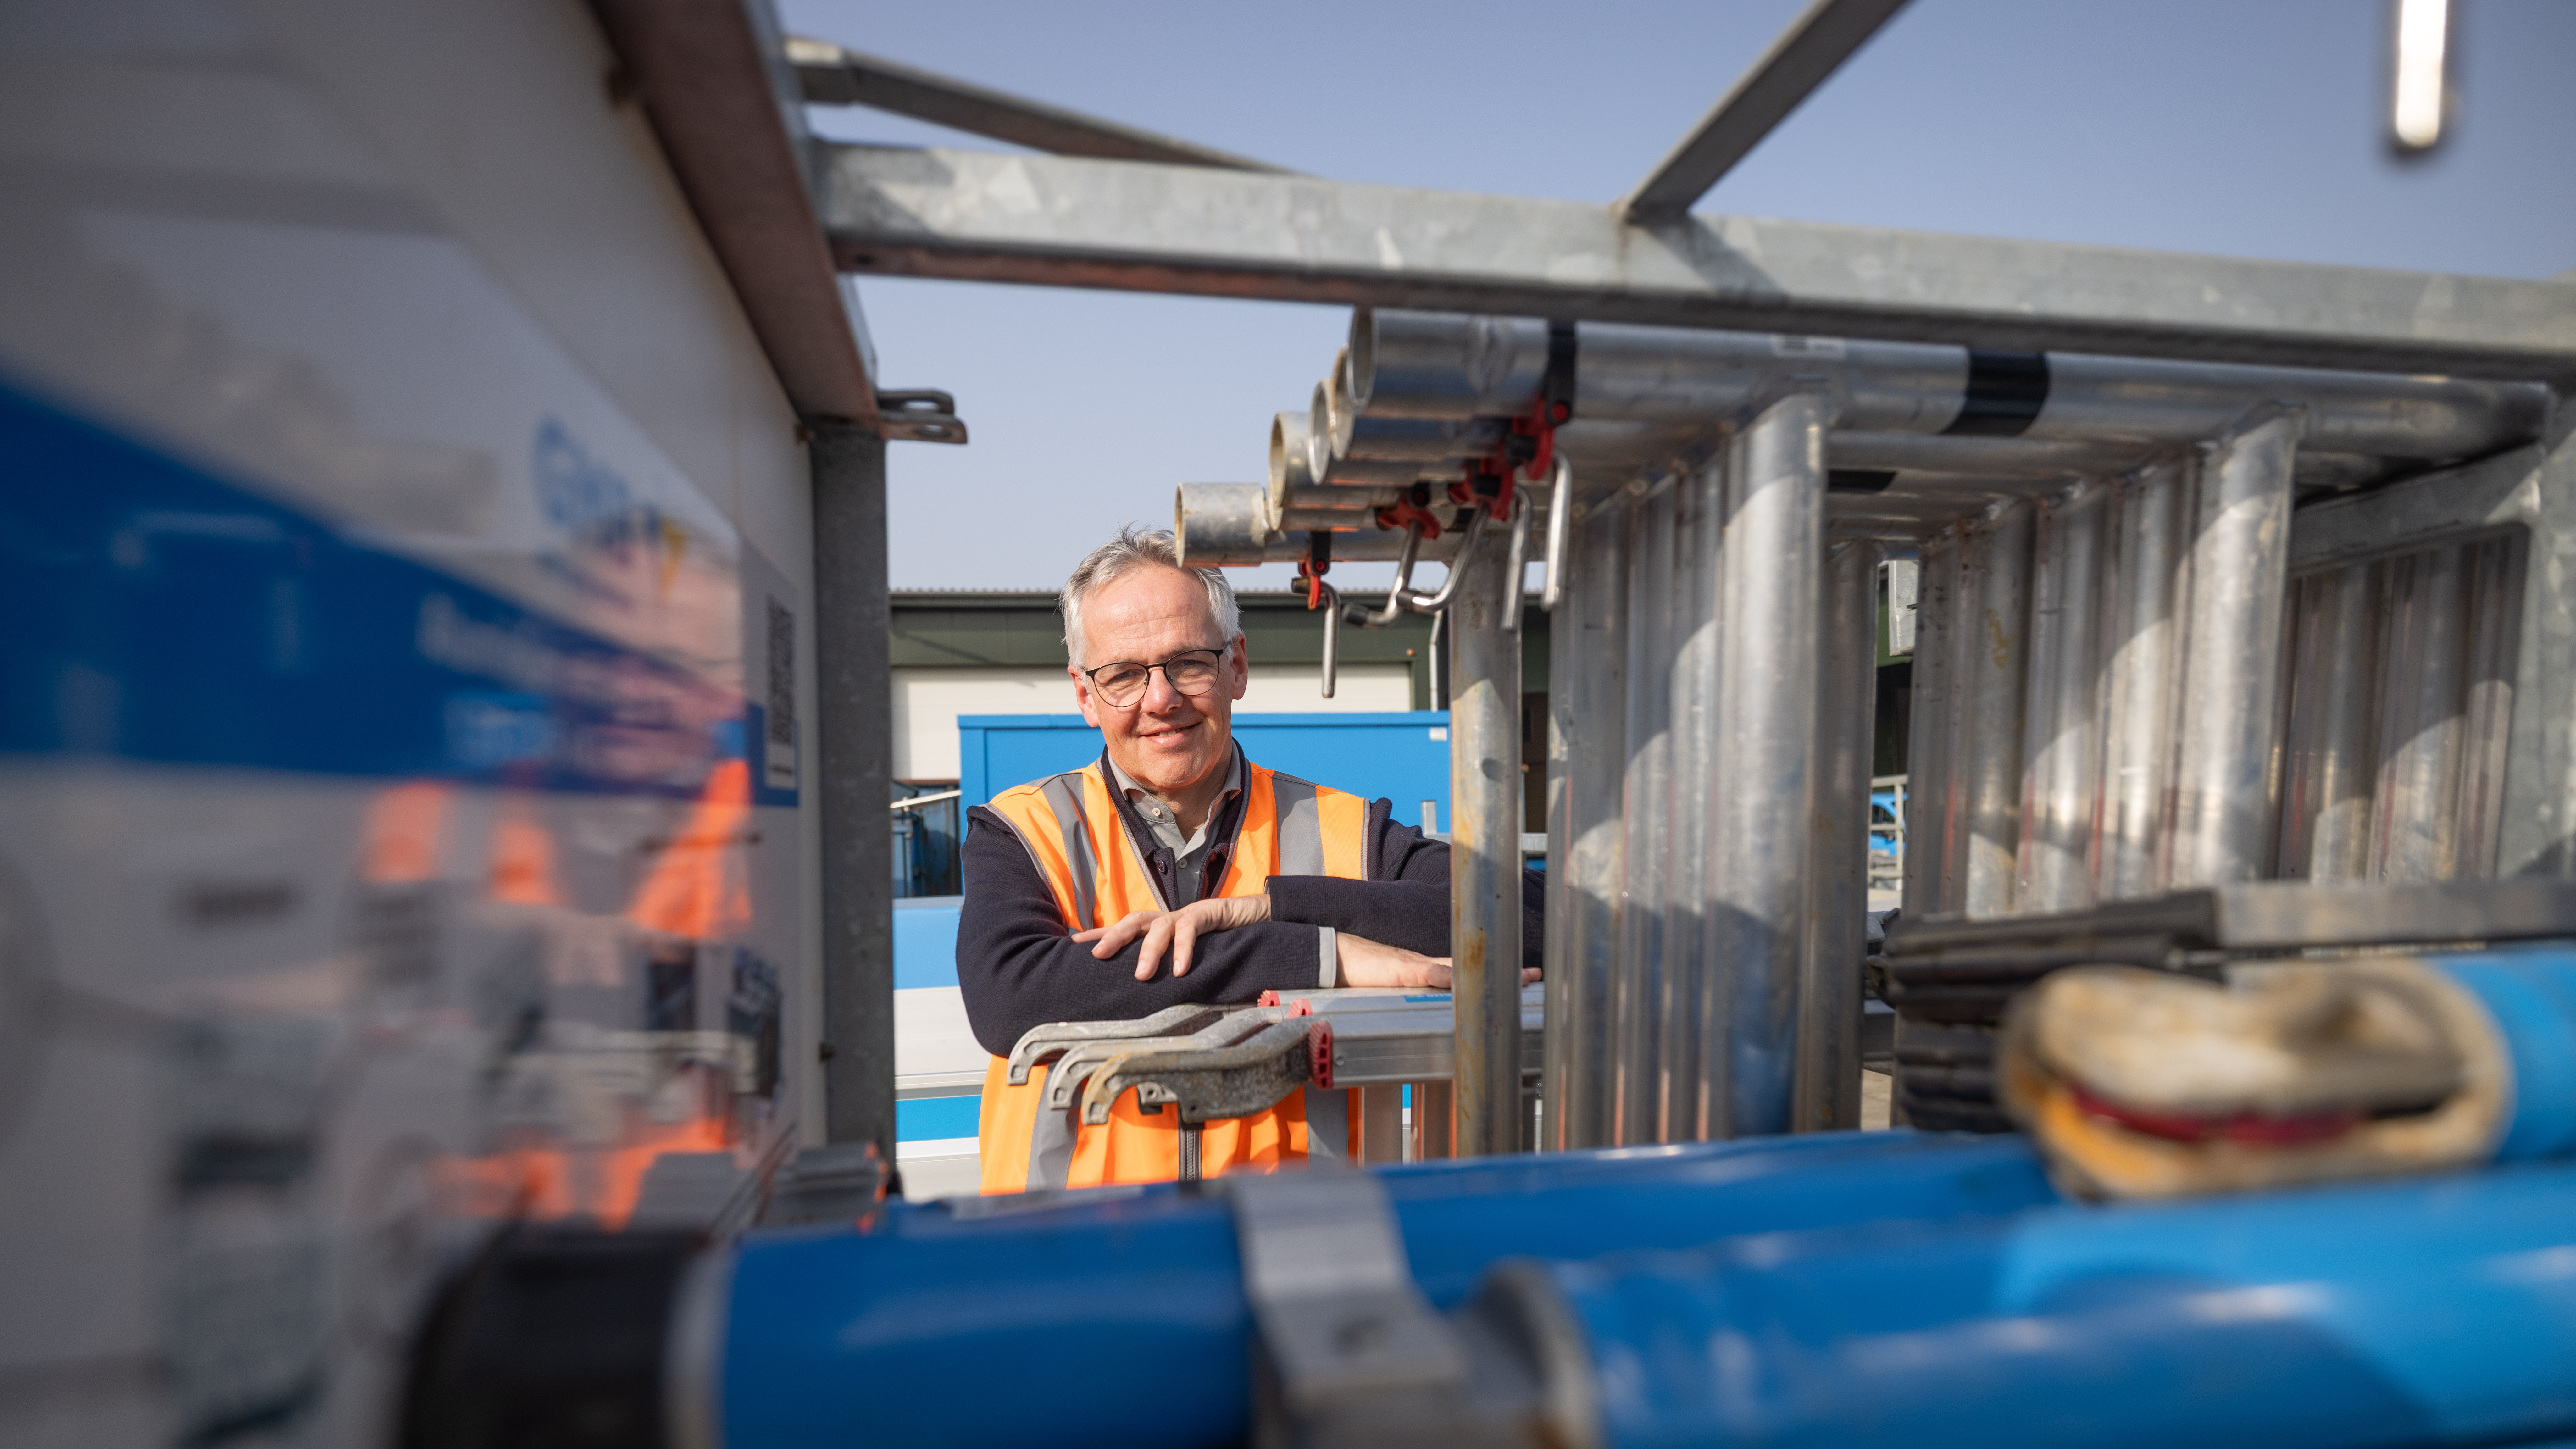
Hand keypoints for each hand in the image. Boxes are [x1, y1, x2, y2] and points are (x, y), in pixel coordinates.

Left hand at [1074, 894, 1271, 980]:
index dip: (1099, 934)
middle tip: (1098, 956)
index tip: (1073, 944)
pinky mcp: (1206, 912)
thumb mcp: (1183, 956)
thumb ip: (1164, 969)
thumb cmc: (1215, 941)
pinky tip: (1180, 970)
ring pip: (1159, 926)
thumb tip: (1141, 994)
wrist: (1251, 917)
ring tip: (1141, 974)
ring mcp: (1185, 914)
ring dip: (1149, 950)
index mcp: (1157, 927)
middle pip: (1133, 921)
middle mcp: (1166, 918)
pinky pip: (1191, 930)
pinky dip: (1183, 949)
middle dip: (1113, 936)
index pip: (1123, 928)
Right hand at [1336, 934, 1542, 991]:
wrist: (1329, 954)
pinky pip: (1430, 973)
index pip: (1464, 969)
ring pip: (1460, 969)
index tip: (1520, 974)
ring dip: (1488, 976)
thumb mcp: (1387, 980)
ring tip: (1519, 979)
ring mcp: (1415, 965)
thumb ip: (1407, 986)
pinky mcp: (1400, 970)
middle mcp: (1425, 963)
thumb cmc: (1354, 970)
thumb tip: (1425, 1000)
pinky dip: (1449, 977)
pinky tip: (1467, 981)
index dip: (1492, 972)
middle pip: (1471, 966)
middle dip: (1504, 972)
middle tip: (1535, 975)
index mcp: (1423, 967)